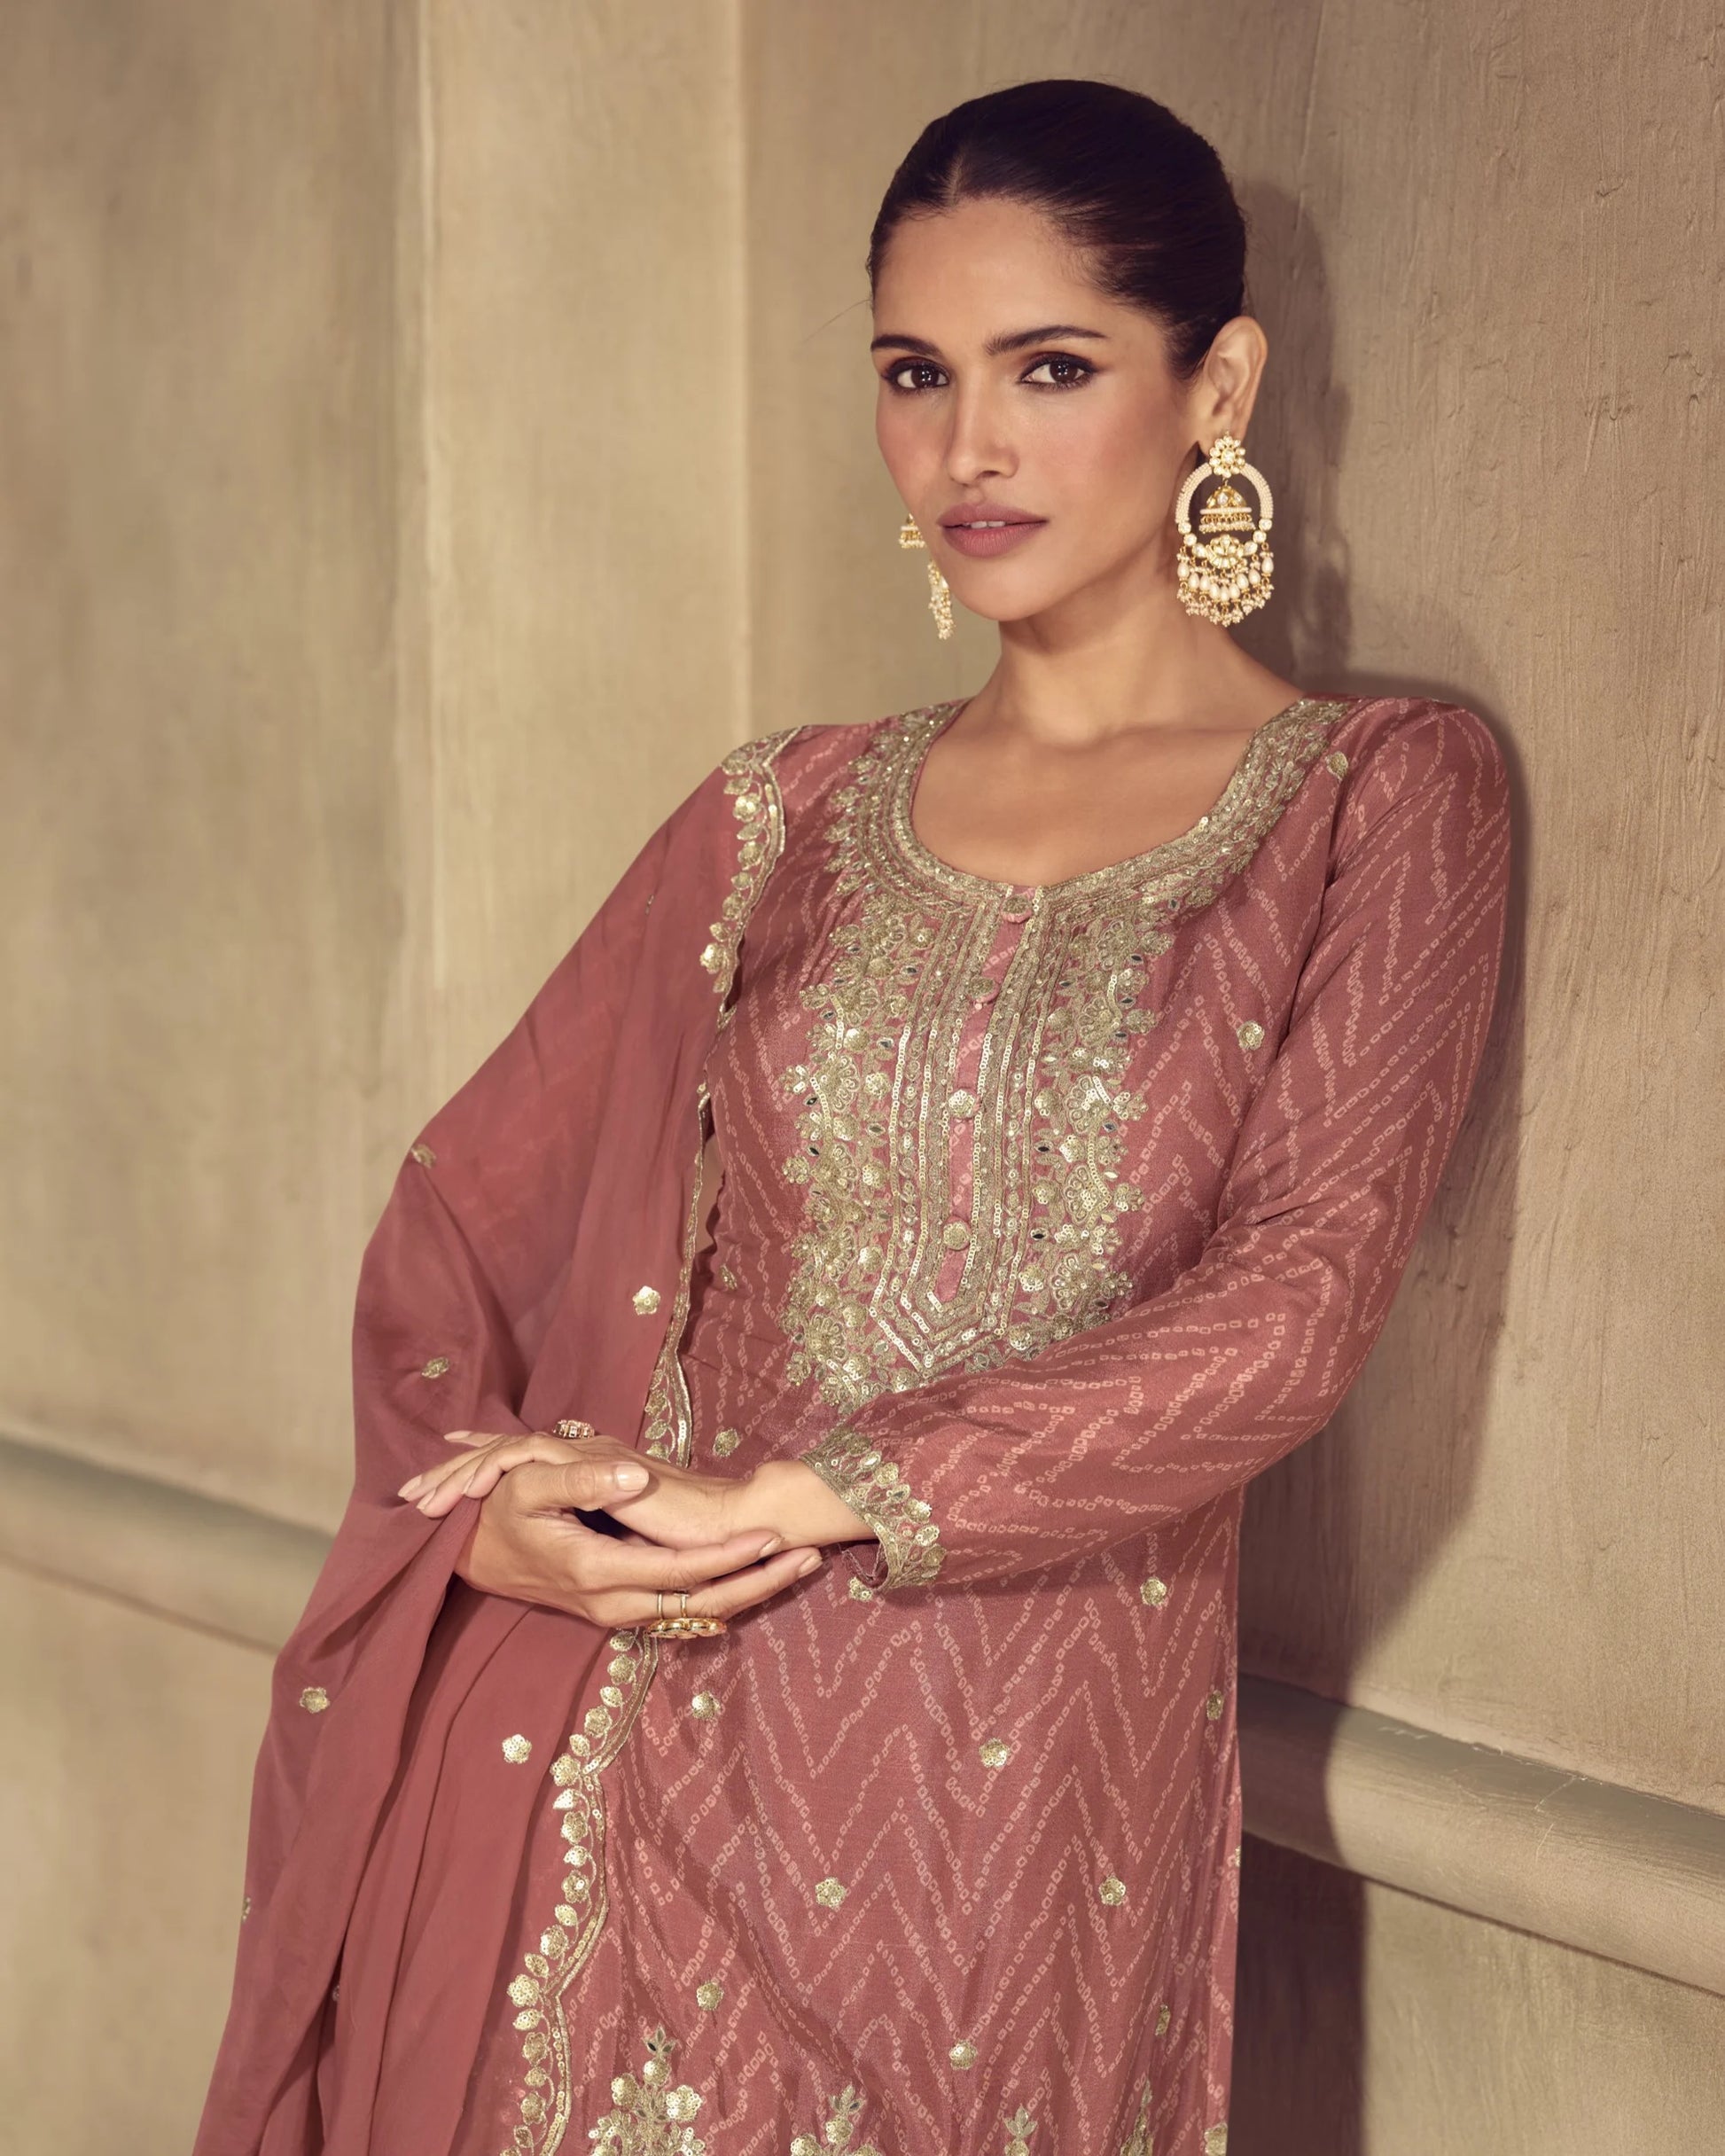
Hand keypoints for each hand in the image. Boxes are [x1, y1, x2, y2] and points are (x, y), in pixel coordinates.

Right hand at [444, 1444, 823, 1629]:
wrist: (467, 1552)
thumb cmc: (495, 1510)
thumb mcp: (529, 1482)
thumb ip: (584, 1476)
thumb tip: (635, 1474)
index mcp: (597, 1572)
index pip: (680, 1571)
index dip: (729, 1555)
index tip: (773, 1534)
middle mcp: (612, 1603)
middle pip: (702, 1604)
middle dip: (760, 1583)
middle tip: (813, 1558)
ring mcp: (614, 1612)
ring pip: (696, 1614)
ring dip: (749, 1593)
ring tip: (798, 1567)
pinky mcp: (616, 1609)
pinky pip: (679, 1614)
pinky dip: (720, 1600)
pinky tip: (754, 1585)